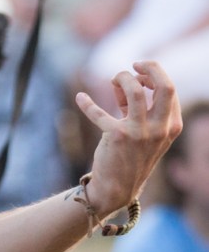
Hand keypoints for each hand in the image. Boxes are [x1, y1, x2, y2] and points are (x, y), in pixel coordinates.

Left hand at [74, 60, 181, 216]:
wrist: (118, 187)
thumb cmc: (131, 156)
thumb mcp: (144, 133)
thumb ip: (137, 108)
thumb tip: (123, 84)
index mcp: (171, 126)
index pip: (170, 89)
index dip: (154, 76)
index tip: (139, 74)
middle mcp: (160, 128)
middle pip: (165, 86)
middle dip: (150, 67)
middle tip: (134, 64)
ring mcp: (140, 132)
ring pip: (135, 90)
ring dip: (122, 78)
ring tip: (112, 80)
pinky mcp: (117, 136)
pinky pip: (99, 112)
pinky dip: (87, 103)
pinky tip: (80, 98)